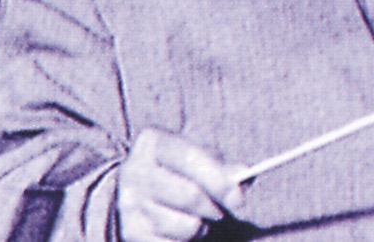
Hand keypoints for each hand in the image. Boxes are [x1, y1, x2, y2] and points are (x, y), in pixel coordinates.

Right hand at [116, 128, 243, 241]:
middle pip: (188, 194)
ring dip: (200, 227)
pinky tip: (181, 231)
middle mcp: (135, 170)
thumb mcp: (197, 159)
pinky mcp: (132, 232)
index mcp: (152, 142)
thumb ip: (221, 167)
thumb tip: (243, 175)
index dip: (218, 180)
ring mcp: (130, 203)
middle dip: (213, 207)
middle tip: (220, 211)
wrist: (142, 192)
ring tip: (197, 218)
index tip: (238, 199)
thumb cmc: (178, 172)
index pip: (189, 157)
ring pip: (183, 225)